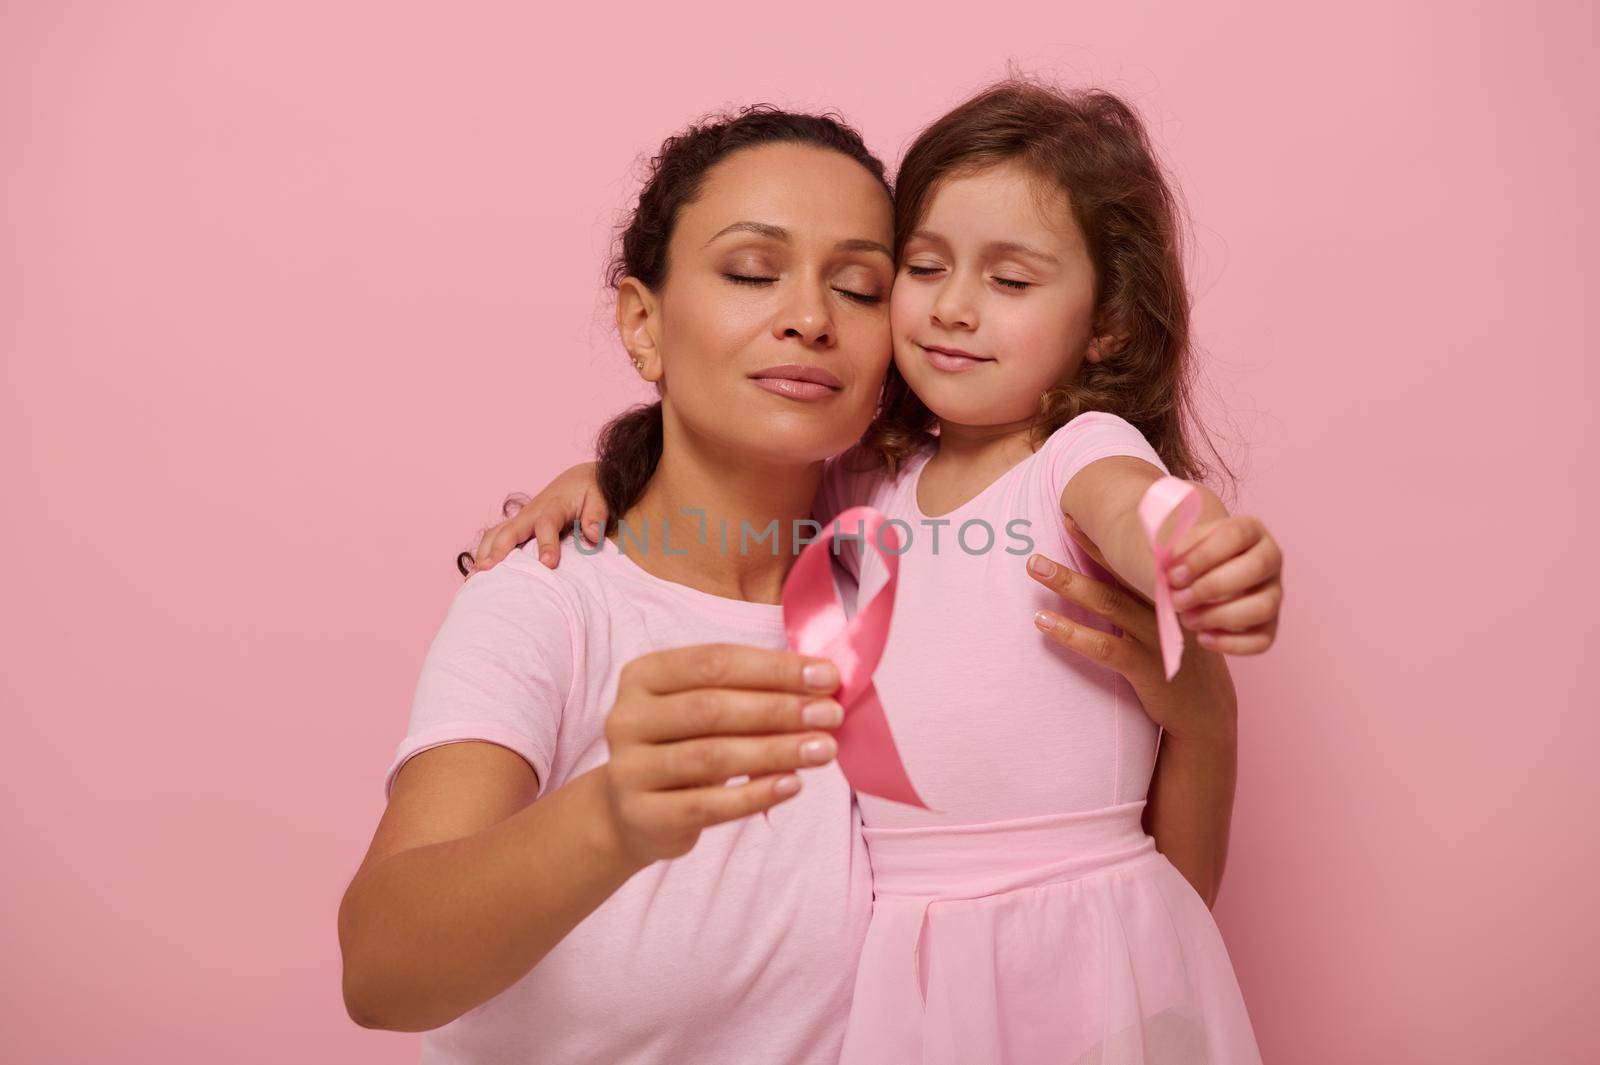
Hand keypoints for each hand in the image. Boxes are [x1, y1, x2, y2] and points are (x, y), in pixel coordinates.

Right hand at [464, 462, 607, 574]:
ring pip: (496, 534)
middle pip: (509, 530)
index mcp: (553, 507)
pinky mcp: (516, 528)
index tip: (548, 564)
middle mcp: (531, 514)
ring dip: (483, 553)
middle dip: (498, 550)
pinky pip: (495, 539)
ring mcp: (521, 521)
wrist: (577, 480)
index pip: (546, 524)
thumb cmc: (589, 491)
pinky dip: (483, 554)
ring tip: (474, 578)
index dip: (546, 544)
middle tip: (488, 571)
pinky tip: (476, 576)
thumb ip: (597, 515)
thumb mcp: (600, 496)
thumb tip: (592, 535)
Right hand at [599, 644, 846, 866]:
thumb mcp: (704, 709)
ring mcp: (629, 768)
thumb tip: (823, 686)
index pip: (714, 661)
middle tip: (831, 714)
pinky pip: (707, 806)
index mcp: (644, 675)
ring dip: (776, 751)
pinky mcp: (643, 815)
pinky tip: (793, 785)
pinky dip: (755, 795)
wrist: (631, 812)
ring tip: (824, 750)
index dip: (773, 668)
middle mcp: (627, 717)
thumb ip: (752, 693)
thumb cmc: (684, 746)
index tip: (827, 677)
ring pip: (711, 756)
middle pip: (711, 707)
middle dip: (779, 709)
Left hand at [1027, 526, 1236, 741]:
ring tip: (1035, 566)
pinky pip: (1103, 646)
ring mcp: (1156, 635)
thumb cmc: (1182, 660)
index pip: (1131, 556)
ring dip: (1068, 582)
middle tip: (1051, 525)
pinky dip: (1071, 632)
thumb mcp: (1175, 621)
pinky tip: (1044, 621)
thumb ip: (1152, 596)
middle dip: (1080, 548)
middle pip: (1117, 571)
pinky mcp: (1146, 666)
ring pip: (1106, 602)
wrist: (1207, 711)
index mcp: (1169, 593)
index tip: (1072, 515)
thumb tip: (1116, 572)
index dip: (1099, 537)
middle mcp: (1165, 606)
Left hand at [1165, 513, 1282, 654]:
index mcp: (1250, 530)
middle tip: (1178, 600)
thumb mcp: (1181, 546)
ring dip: (1220, 616)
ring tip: (1188, 618)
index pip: (1234, 535)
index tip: (1173, 575)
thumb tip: (1174, 571)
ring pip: (1263, 607)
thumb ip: (1175, 554)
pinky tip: (1203, 637)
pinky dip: (1231, 644)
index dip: (1202, 556)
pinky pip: (1262, 640)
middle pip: (1255, 568)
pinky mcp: (1270, 625)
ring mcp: (1274, 593)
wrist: (1197, 577)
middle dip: (1210, 587)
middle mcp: (1270, 559)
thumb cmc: (1190, 559)